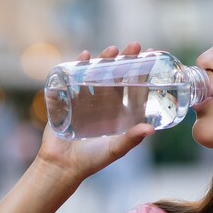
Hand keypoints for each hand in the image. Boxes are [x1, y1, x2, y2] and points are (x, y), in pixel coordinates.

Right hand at [35, 42, 155, 183]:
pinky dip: (77, 65)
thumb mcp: (114, 150)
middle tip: (133, 46)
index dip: (141, 72)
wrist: (61, 166)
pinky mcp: (67, 99)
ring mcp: (85, 99)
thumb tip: (151, 129)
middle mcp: (103, 103)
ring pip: (96, 73)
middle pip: (116, 75)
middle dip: (125, 60)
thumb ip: (131, 140)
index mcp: (118, 113)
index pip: (133, 87)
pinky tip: (84, 55)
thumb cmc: (91, 161)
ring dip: (103, 59)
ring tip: (111, 50)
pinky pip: (73, 77)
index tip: (150, 56)